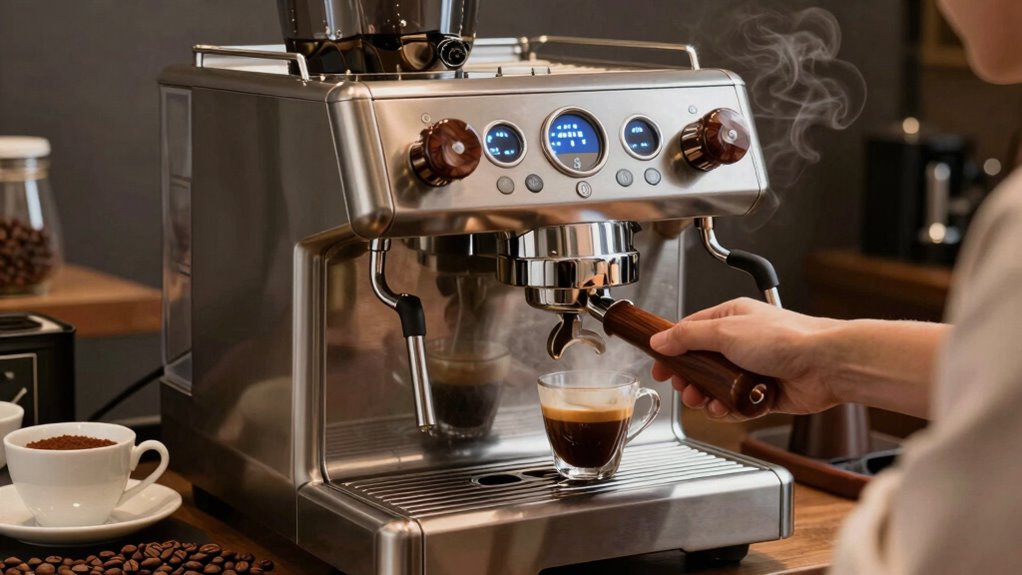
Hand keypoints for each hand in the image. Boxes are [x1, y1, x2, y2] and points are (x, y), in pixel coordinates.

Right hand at [650, 297, 841, 420]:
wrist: (825, 364)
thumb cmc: (786, 338)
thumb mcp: (725, 331)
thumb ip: (688, 336)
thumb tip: (660, 339)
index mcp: (731, 318)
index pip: (691, 332)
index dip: (672, 349)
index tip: (659, 365)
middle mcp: (741, 342)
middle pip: (701, 364)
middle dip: (688, 379)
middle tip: (683, 387)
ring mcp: (752, 369)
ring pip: (716, 387)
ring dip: (706, 397)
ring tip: (703, 401)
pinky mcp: (763, 393)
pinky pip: (736, 405)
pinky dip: (727, 410)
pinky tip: (725, 409)